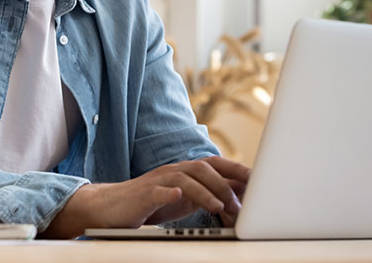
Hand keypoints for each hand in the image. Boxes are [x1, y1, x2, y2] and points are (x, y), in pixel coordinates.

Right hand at [42, 156, 249, 237]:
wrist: (112, 207)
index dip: (236, 169)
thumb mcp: (183, 198)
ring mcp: (158, 181)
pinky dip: (170, 192)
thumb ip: (206, 193)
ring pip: (185, 177)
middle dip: (226, 180)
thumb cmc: (150, 203)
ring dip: (206, 191)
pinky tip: (178, 197)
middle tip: (244, 200)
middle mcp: (173, 171)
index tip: (259, 180)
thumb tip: (237, 196)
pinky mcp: (143, 194)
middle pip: (203, 166)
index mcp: (184, 172)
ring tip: (221, 207)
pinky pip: (158, 190)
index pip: (214, 164)